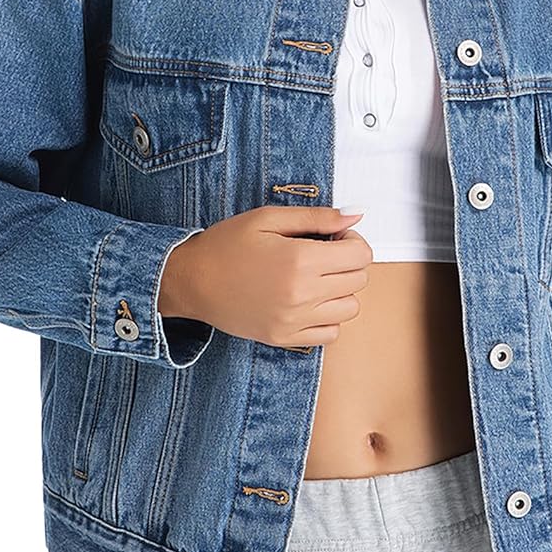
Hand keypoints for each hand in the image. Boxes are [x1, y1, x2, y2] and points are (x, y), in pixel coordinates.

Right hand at [160, 205, 371, 349]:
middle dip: (348, 261)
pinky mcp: (285, 337)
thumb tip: (356, 213)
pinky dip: (328, 317)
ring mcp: (294, 320)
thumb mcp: (268, 219)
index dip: (352, 240)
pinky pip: (331, 333)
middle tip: (323, 252)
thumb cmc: (225, 246)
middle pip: (359, 280)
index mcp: (301, 261)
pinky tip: (309, 300)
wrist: (191, 281)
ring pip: (350, 308)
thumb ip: (317, 216)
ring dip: (341, 290)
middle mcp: (302, 294)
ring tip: (316, 277)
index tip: (334, 236)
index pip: (360, 254)